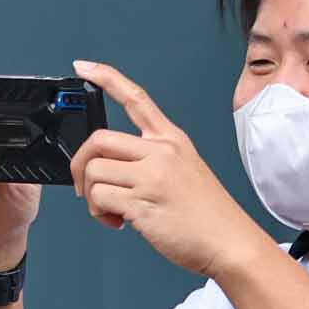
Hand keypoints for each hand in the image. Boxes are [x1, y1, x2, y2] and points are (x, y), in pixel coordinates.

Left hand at [67, 63, 266, 280]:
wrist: (229, 241)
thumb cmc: (208, 214)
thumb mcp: (186, 170)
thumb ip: (151, 162)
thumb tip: (112, 170)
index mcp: (172, 140)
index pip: (135, 98)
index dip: (106, 78)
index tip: (83, 67)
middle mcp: (161, 152)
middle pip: (99, 139)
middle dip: (80, 164)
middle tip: (84, 186)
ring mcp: (151, 176)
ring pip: (95, 171)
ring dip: (92, 197)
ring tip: (111, 211)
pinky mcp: (142, 202)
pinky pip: (100, 198)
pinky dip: (99, 214)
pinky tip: (117, 222)